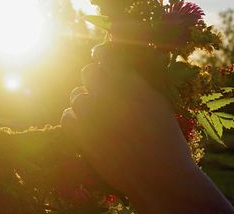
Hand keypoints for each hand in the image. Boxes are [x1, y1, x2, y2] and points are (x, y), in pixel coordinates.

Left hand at [62, 63, 233, 213]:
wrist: (160, 176)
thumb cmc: (166, 141)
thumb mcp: (159, 104)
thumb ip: (137, 85)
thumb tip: (121, 73)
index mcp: (129, 83)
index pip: (104, 56)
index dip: (101, 56)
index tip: (100, 58)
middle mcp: (108, 95)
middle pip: (87, 73)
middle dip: (94, 80)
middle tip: (103, 93)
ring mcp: (92, 114)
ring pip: (76, 96)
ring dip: (85, 102)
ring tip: (98, 115)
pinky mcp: (82, 135)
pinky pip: (67, 116)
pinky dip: (74, 119)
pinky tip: (86, 126)